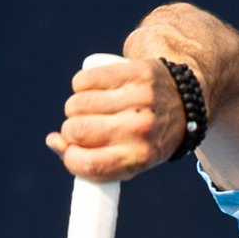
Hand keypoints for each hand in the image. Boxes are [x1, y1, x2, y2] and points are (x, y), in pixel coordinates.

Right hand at [47, 52, 178, 181]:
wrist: (185, 102)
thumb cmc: (149, 137)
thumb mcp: (130, 159)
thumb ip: (91, 160)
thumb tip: (53, 141)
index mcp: (139, 157)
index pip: (88, 163)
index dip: (70, 158)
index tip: (71, 151)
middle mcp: (139, 128)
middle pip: (77, 130)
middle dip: (71, 130)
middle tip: (83, 127)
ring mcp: (137, 98)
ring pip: (77, 104)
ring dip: (74, 107)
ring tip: (87, 109)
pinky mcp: (134, 73)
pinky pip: (85, 80)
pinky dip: (80, 85)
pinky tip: (90, 89)